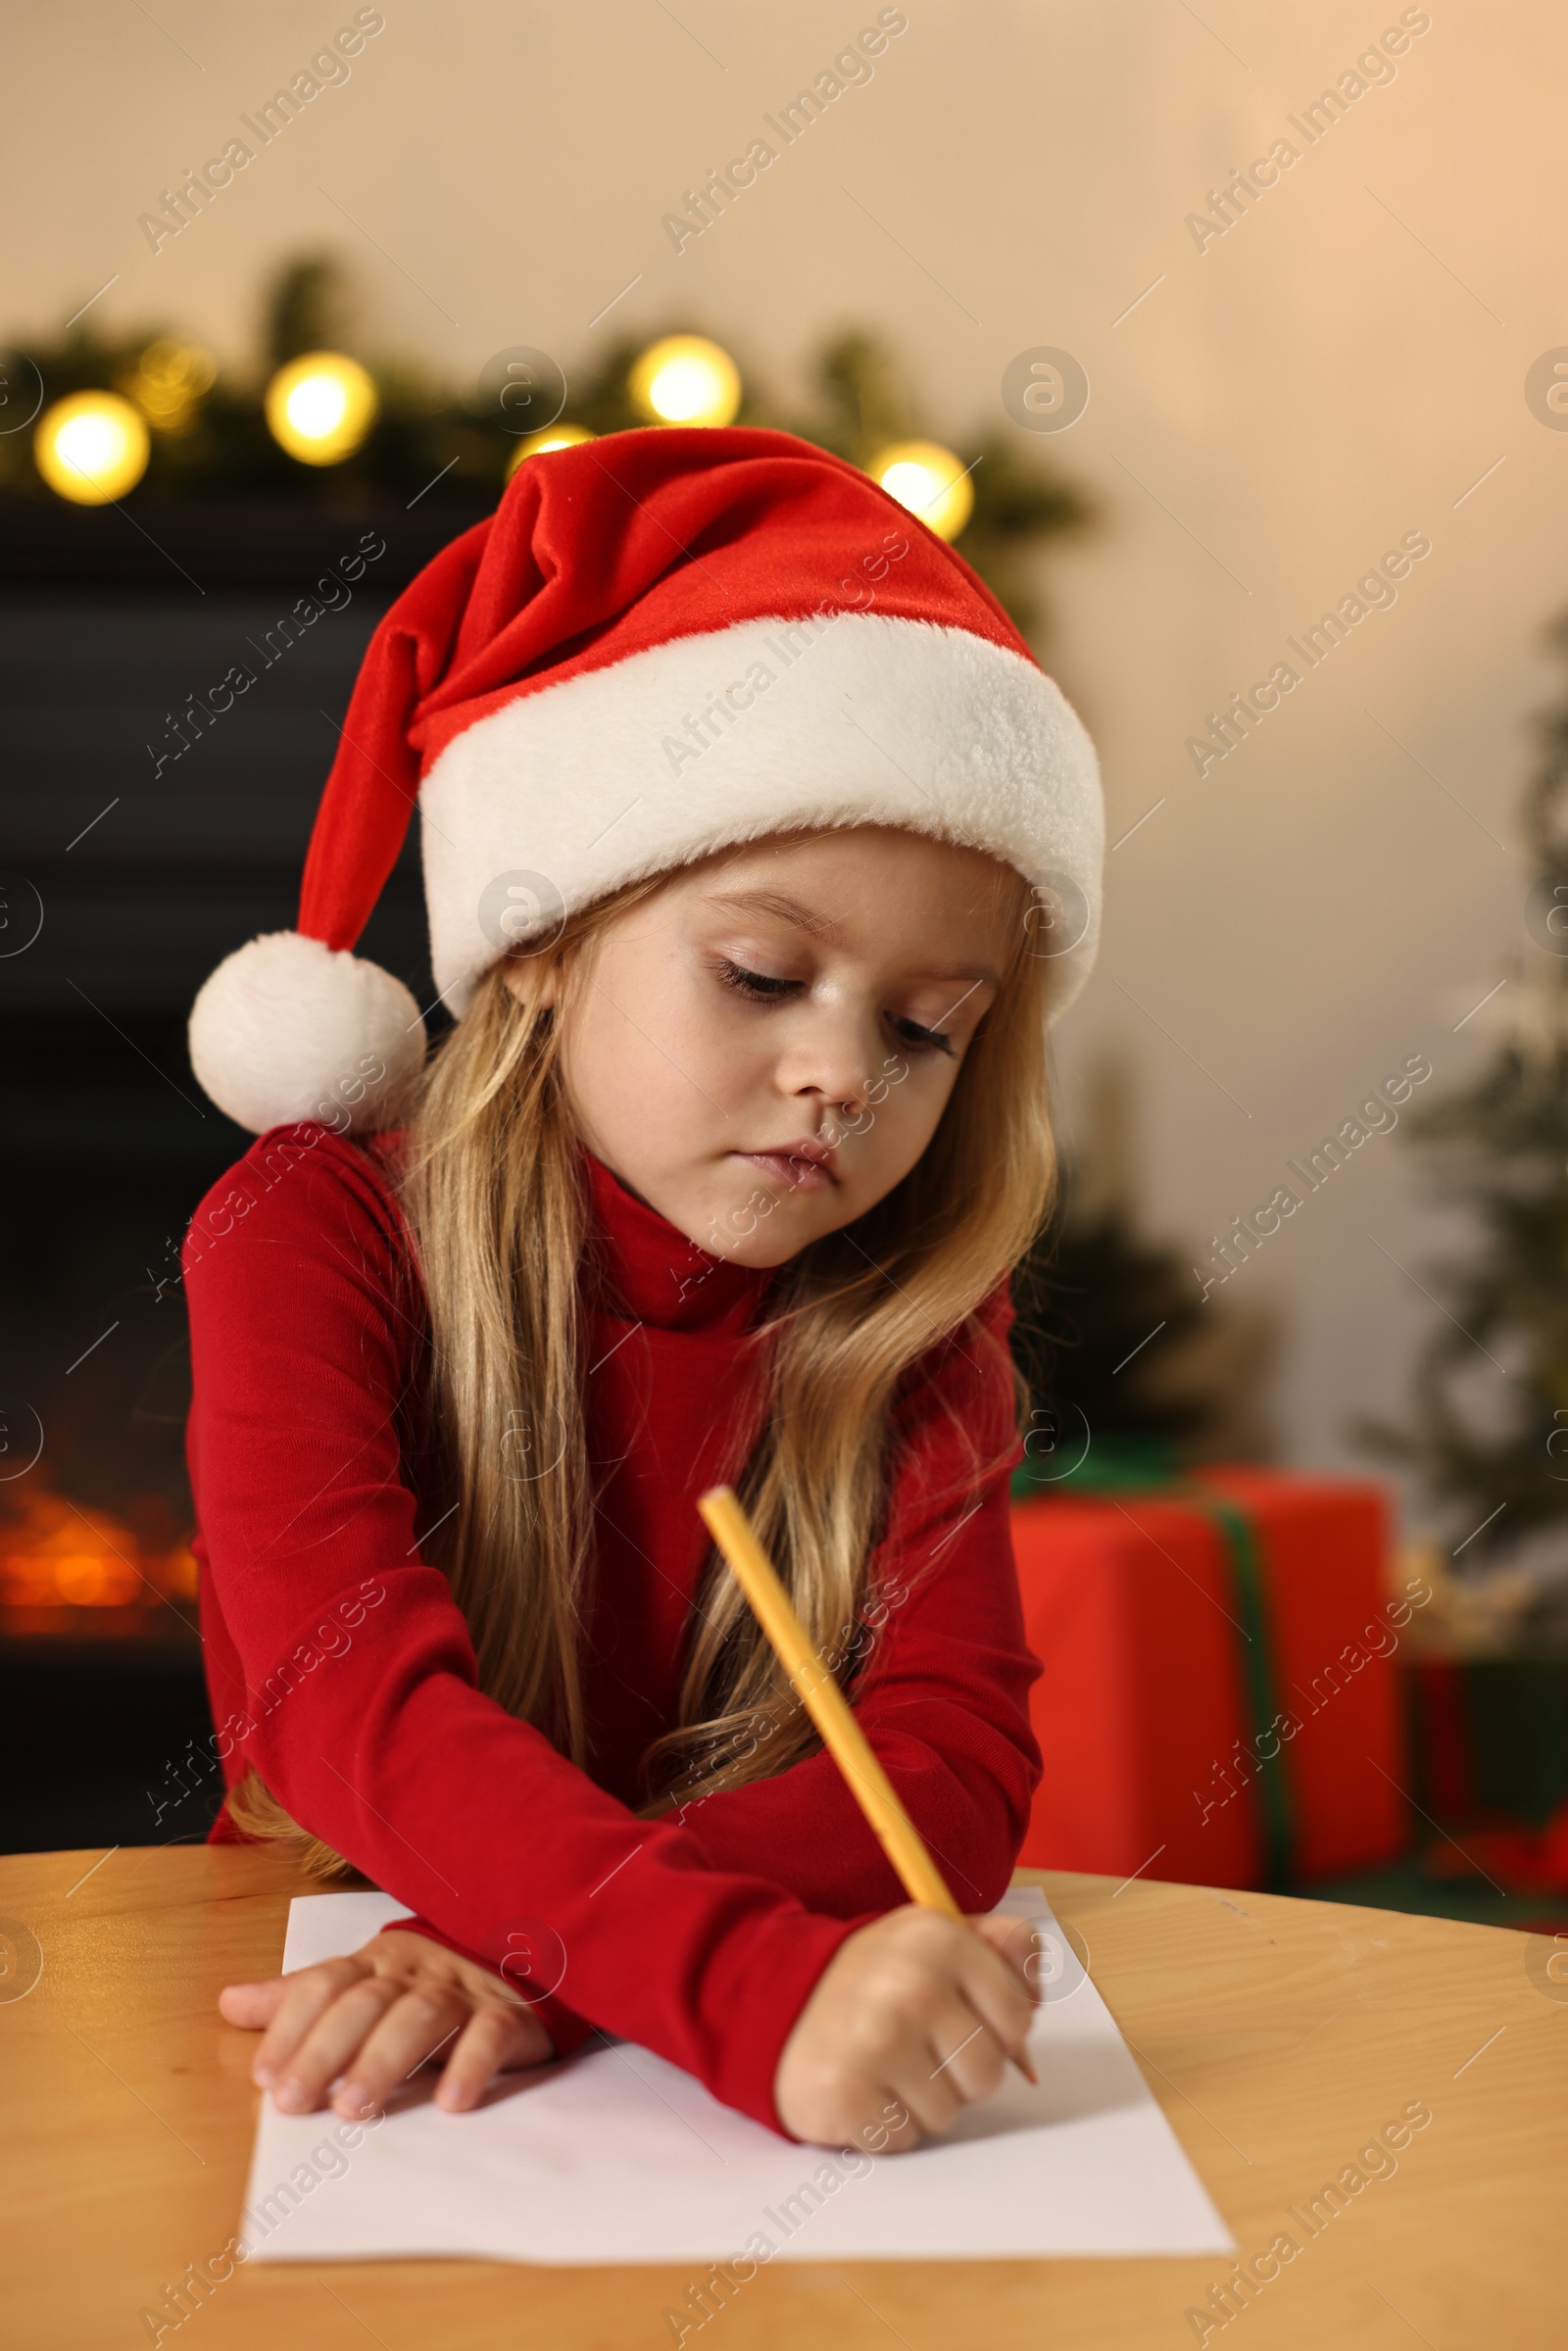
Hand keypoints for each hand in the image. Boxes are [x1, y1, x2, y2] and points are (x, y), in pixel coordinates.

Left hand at [218, 1929, 554, 2118]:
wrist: (520, 1966)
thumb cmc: (427, 1987)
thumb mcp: (363, 1985)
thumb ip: (300, 1998)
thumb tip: (229, 2003)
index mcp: (378, 1961)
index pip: (326, 1983)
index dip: (292, 2026)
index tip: (264, 2077)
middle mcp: (417, 1971)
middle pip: (366, 2002)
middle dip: (325, 2051)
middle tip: (295, 2102)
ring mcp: (464, 1990)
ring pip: (421, 2016)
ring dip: (384, 2061)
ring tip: (354, 2108)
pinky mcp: (509, 2015)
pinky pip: (490, 2034)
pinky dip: (470, 2064)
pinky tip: (450, 2101)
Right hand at [774, 1907, 1038, 2152]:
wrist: (772, 2000)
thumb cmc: (871, 1978)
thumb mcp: (933, 1938)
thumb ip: (1000, 1949)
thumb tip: (1038, 1995)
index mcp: (939, 1938)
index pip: (1018, 2016)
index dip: (997, 2029)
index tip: (962, 2018)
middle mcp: (910, 1983)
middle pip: (988, 2073)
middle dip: (960, 2072)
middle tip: (919, 2047)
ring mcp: (875, 2041)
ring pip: (949, 2112)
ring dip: (921, 2101)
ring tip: (885, 2066)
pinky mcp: (846, 2095)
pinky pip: (905, 2139)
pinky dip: (886, 2125)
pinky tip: (863, 2088)